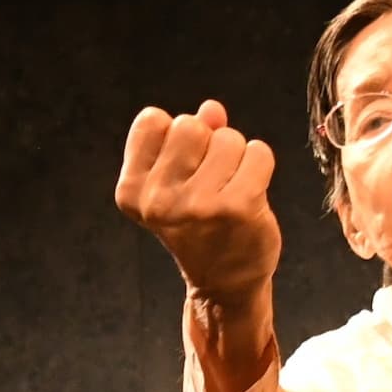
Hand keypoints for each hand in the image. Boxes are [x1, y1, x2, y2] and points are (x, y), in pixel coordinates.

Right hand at [116, 100, 283, 309]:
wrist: (224, 282)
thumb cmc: (199, 225)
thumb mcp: (178, 182)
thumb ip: (190, 140)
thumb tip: (212, 109)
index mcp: (132, 190)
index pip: (152, 120)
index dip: (172, 134)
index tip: (180, 167)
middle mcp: (158, 200)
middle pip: (190, 125)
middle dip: (207, 142)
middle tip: (210, 179)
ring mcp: (197, 205)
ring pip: (228, 137)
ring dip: (236, 156)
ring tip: (230, 189)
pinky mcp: (236, 208)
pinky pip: (258, 152)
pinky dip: (259, 164)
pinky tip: (250, 192)